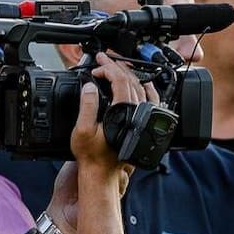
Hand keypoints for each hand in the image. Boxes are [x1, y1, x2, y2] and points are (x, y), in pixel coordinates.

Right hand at [69, 53, 149, 175]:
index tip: (97, 66)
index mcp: (123, 113)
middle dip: (116, 67)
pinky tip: (142, 83)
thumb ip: (87, 105)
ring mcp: (143, 119)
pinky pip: (151, 101)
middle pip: (131, 81)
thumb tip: (90, 85)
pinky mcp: (144, 125)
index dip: (108, 69)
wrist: (103, 173)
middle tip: (104, 60)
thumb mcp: (82, 129)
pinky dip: (146, 88)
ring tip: (117, 66)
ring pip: (142, 88)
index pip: (120, 81)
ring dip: (129, 74)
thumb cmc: (92, 155)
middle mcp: (137, 114)